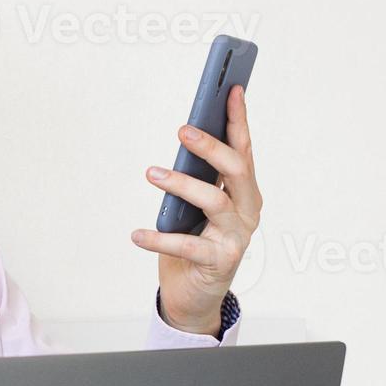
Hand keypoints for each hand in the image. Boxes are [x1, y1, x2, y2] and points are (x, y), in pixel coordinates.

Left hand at [132, 85, 261, 335]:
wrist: (196, 295)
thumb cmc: (195, 241)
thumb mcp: (196, 205)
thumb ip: (199, 178)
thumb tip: (186, 139)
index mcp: (245, 192)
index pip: (244, 149)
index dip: (239, 119)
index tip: (231, 89)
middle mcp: (247, 210)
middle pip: (236, 169)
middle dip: (211, 146)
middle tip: (182, 130)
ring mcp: (237, 236)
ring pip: (214, 200)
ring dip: (181, 183)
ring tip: (151, 173)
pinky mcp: (220, 261)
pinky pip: (187, 245)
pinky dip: (160, 239)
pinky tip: (137, 235)